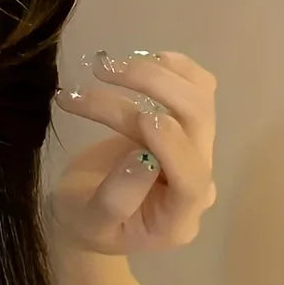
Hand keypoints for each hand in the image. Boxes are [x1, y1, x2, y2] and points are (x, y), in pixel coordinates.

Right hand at [51, 51, 216, 254]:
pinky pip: (196, 89)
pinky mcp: (183, 128)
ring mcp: (195, 151)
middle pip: (198, 124)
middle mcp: (196, 181)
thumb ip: (115, 200)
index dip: (172, 145)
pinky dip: (173, 67)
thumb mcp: (89, 222)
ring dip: (156, 72)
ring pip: (198, 98)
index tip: (140, 118)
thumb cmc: (85, 225)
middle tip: (102, 72)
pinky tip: (140, 59)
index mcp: (177, 217)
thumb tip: (141, 158)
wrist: (88, 217)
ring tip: (107, 65)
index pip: (191, 179)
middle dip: (155, 89)